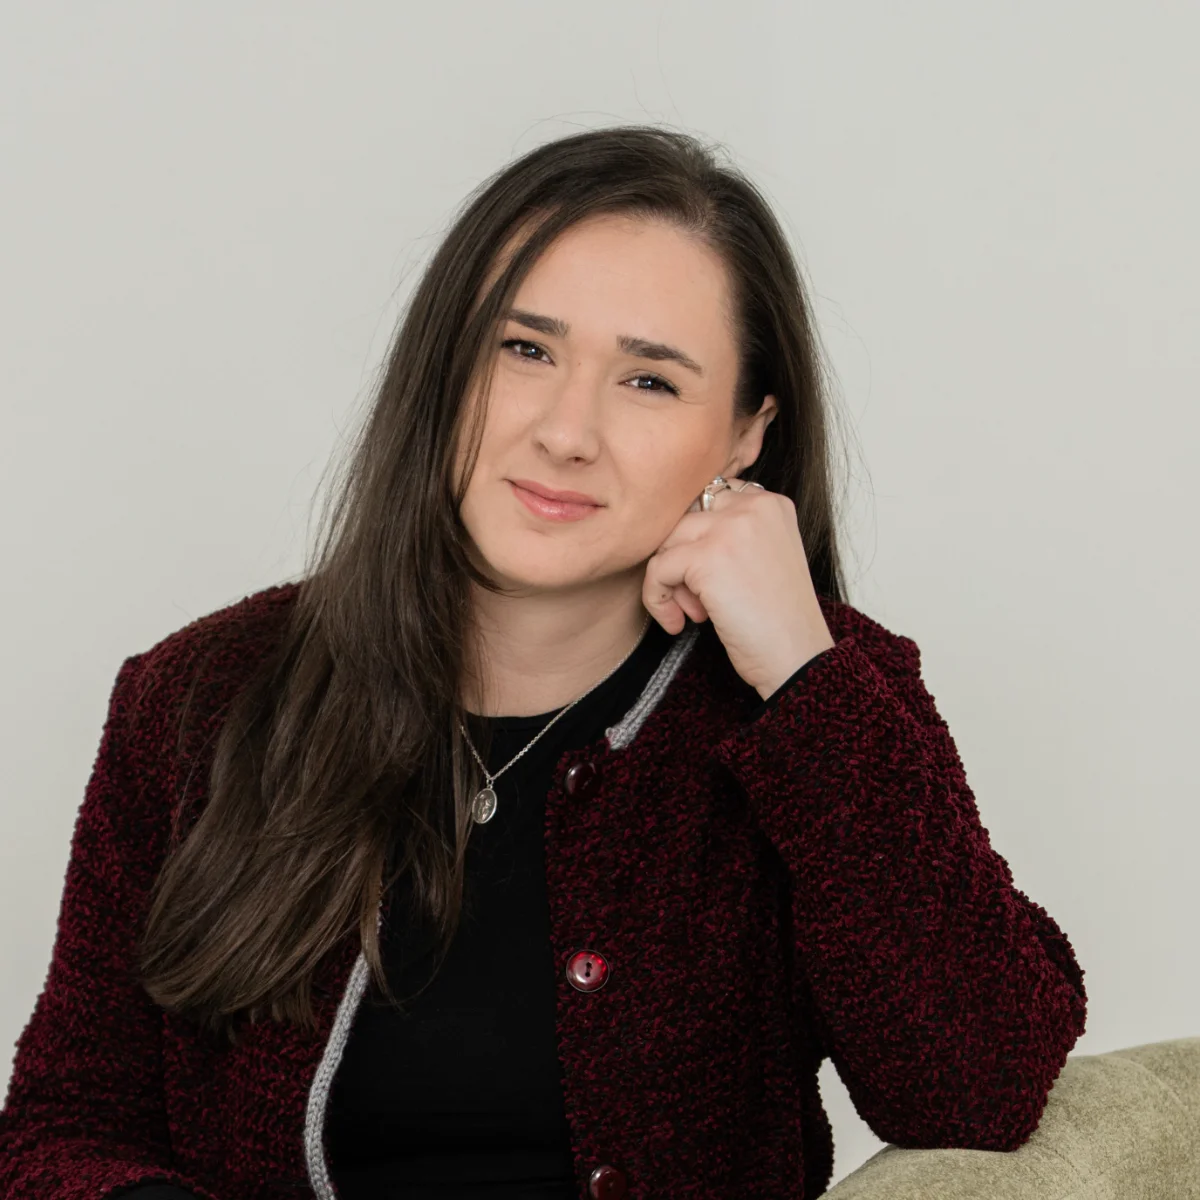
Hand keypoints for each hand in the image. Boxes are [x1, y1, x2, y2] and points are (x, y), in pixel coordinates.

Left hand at [643, 476, 835, 699]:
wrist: (797, 657)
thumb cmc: (779, 620)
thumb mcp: (765, 557)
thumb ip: (732, 534)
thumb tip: (673, 535)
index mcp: (771, 503)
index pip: (710, 498)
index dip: (698, 538)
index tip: (708, 576)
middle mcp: (753, 506)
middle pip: (685, 517)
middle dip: (681, 559)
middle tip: (696, 599)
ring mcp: (730, 528)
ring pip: (667, 540)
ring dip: (669, 580)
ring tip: (692, 612)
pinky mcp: (707, 557)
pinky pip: (658, 568)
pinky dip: (658, 598)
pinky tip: (678, 623)